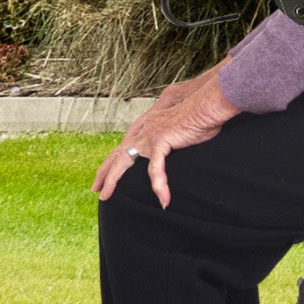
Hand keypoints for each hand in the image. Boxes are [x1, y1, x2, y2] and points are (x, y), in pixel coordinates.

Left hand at [93, 66, 239, 207]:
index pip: (124, 146)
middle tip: (95, 189)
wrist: (208, 104)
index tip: (105, 174)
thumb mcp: (183, 127)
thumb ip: (175, 135)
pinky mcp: (161, 141)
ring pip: (123, 162)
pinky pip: (155, 169)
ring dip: (113, 180)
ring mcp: (150, 135)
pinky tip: (164, 199)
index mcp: (149, 126)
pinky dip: (159, 186)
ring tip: (106, 196)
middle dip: (104, 173)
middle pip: (117, 154)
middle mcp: (145, 129)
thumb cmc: (201, 115)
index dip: (113, 161)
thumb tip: (177, 143)